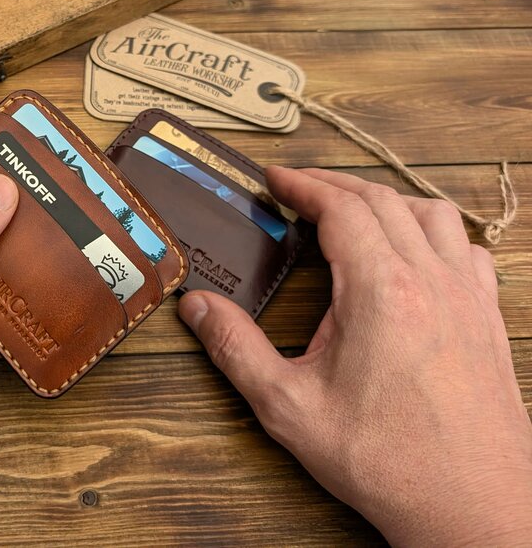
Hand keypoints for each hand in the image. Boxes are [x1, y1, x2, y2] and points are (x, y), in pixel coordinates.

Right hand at [179, 167, 531, 544]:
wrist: (473, 506)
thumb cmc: (388, 461)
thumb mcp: (290, 407)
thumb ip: (237, 349)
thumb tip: (198, 307)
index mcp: (382, 291)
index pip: (340, 208)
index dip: (303, 185)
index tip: (276, 179)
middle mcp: (431, 280)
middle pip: (382, 201)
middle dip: (334, 184)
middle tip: (298, 187)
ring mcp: (467, 297)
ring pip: (432, 214)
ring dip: (386, 200)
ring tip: (352, 209)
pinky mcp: (487, 320)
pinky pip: (467, 249)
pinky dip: (435, 231)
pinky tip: (417, 251)